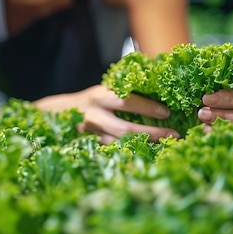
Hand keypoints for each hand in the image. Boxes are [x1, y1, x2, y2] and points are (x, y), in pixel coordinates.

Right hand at [36, 85, 179, 143]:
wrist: (59, 113)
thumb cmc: (91, 99)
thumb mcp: (105, 88)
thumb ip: (125, 89)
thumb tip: (158, 82)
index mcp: (100, 96)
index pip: (126, 102)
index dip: (147, 107)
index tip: (166, 112)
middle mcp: (95, 116)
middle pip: (125, 128)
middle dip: (151, 133)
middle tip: (173, 134)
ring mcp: (92, 135)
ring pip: (121, 144)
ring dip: (144, 145)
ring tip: (166, 145)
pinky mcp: (92, 147)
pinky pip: (115, 151)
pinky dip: (132, 152)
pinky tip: (149, 152)